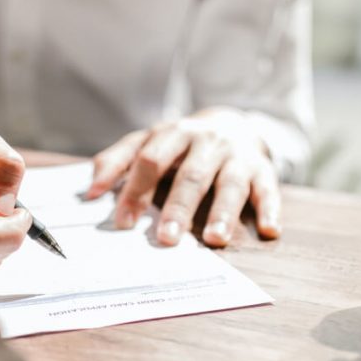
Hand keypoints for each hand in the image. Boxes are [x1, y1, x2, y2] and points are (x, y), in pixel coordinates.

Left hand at [87, 108, 280, 246]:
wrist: (235, 122)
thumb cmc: (183, 142)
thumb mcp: (149, 141)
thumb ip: (118, 160)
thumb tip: (90, 190)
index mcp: (174, 134)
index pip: (150, 161)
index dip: (135, 190)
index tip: (123, 222)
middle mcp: (207, 143)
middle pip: (191, 176)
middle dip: (178, 208)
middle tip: (166, 238)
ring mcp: (237, 157)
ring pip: (230, 185)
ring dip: (222, 213)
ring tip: (214, 239)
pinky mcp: (263, 170)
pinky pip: (269, 190)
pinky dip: (270, 210)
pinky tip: (269, 230)